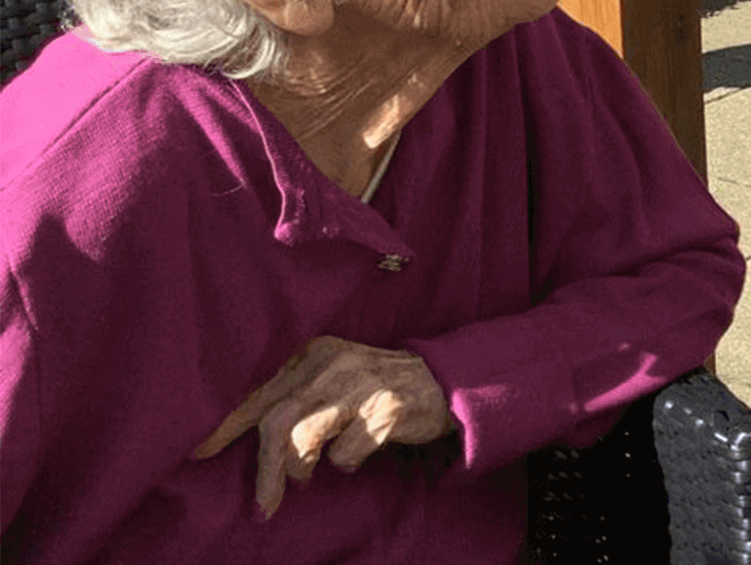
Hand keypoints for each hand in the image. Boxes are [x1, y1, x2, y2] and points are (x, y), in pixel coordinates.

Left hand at [192, 336, 455, 518]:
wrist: (442, 379)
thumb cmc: (373, 388)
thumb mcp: (330, 378)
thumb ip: (293, 397)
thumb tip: (242, 437)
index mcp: (310, 354)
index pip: (256, 392)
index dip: (224, 426)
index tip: (197, 454)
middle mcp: (331, 364)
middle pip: (276, 421)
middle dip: (264, 471)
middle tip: (263, 506)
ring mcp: (359, 385)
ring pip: (304, 439)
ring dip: (300, 469)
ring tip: (309, 477)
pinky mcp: (386, 409)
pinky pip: (346, 453)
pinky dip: (347, 462)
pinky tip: (360, 452)